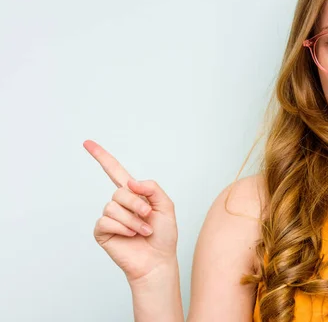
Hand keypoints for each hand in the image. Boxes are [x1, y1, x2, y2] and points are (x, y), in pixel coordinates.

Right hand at [85, 139, 177, 283]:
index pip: (114, 171)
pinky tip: (131, 236)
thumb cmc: (163, 235)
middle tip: (148, 217)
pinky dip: (123, 228)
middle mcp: (119, 203)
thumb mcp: (166, 206)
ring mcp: (109, 217)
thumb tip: (130, 183)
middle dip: (138, 204)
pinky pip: (107, 221)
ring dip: (133, 220)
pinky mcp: (102, 232)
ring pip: (113, 206)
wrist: (158, 260)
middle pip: (120, 191)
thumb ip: (152, 188)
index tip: (87, 142)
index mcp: (134, 194)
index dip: (101, 156)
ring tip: (143, 230)